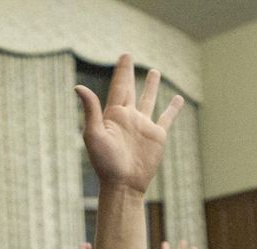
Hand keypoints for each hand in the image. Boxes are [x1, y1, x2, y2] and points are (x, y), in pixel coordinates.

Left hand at [76, 56, 182, 192]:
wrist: (123, 184)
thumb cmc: (106, 163)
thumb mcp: (94, 134)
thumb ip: (90, 110)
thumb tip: (78, 86)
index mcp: (113, 115)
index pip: (118, 87)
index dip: (121, 71)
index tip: (124, 56)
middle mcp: (129, 118)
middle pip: (130, 89)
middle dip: (129, 73)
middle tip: (129, 56)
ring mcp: (143, 126)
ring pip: (149, 100)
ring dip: (151, 86)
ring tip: (155, 72)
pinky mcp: (157, 136)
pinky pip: (166, 118)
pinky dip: (172, 108)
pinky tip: (177, 99)